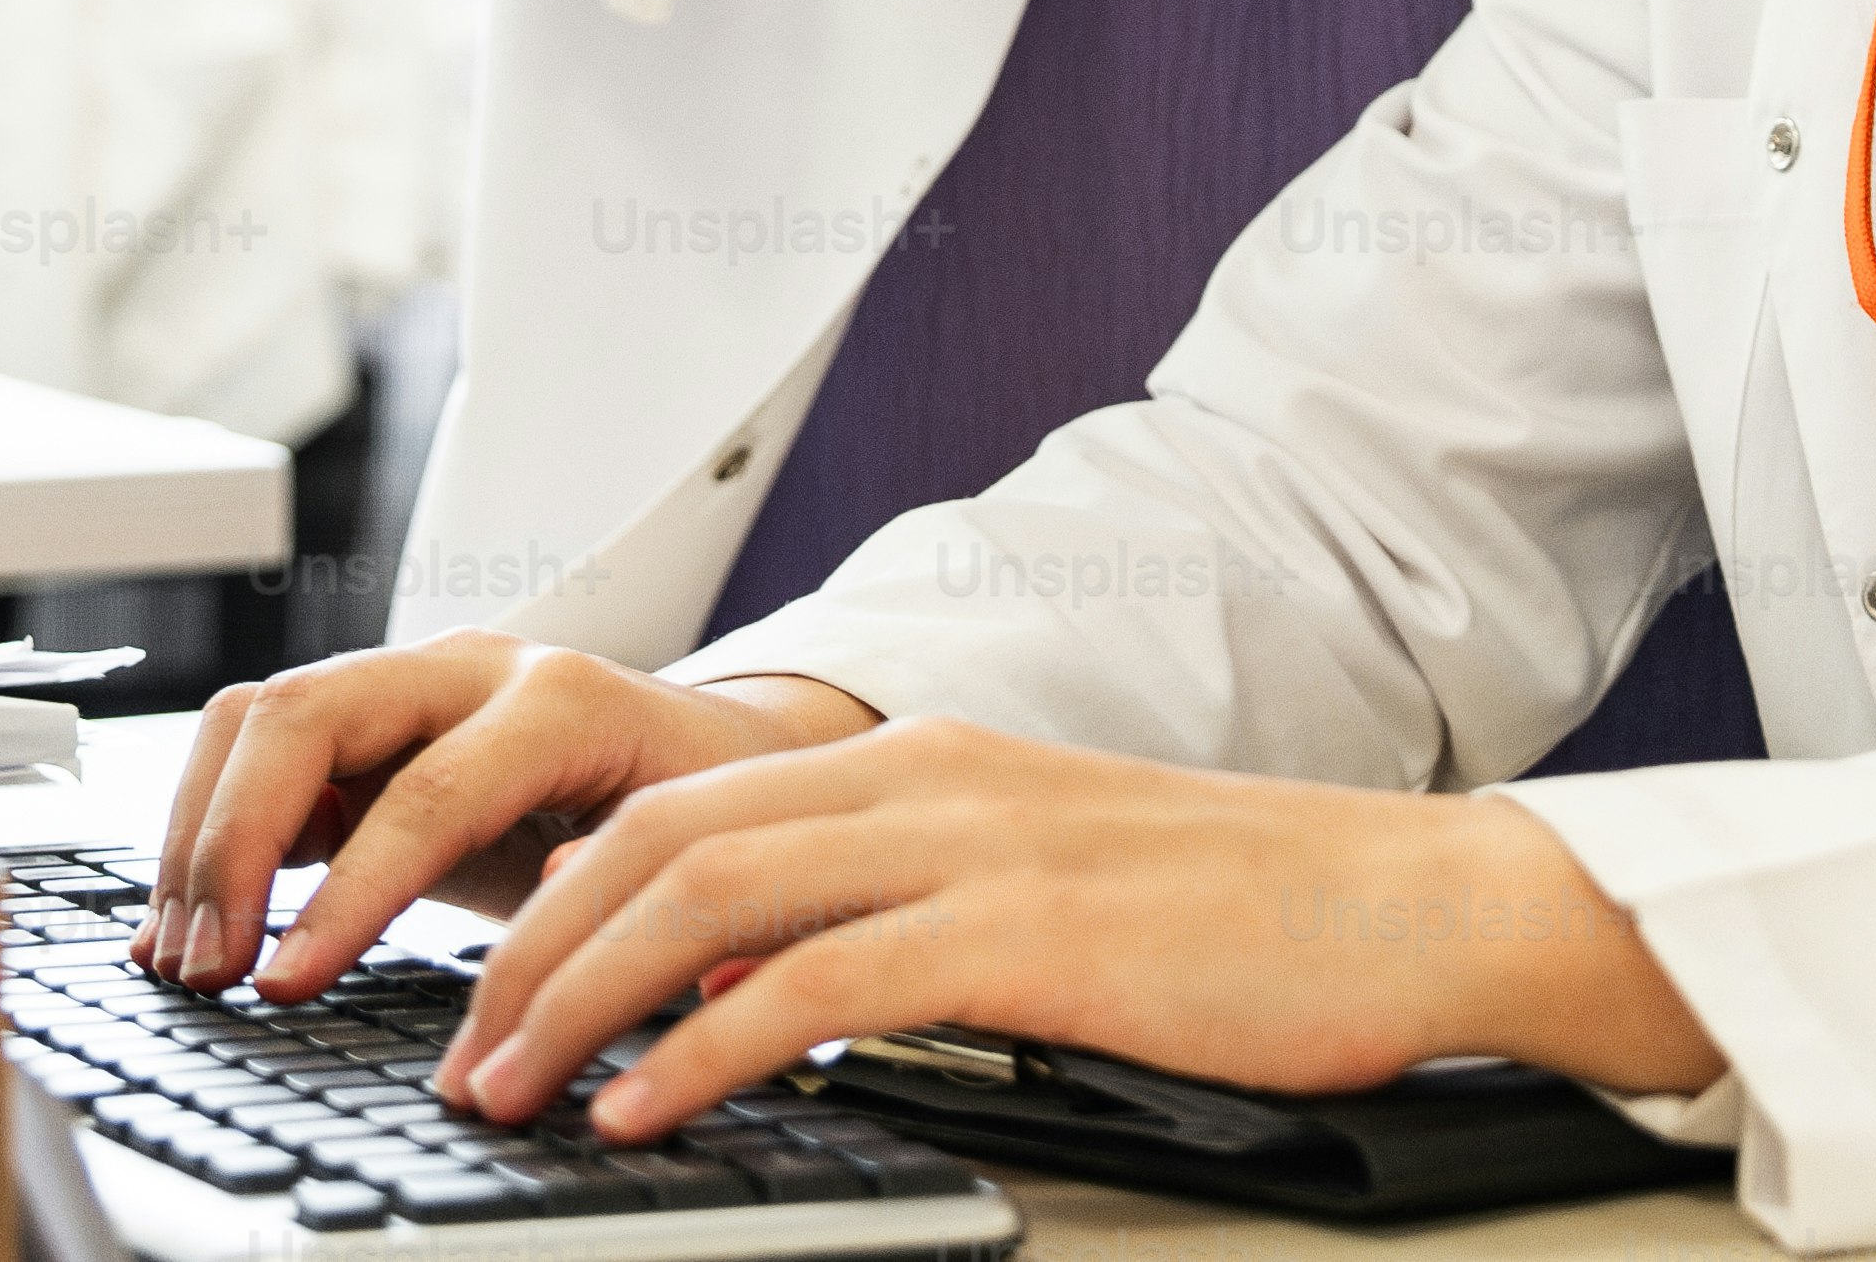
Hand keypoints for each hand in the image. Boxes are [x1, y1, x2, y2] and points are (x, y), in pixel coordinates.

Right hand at [145, 639, 875, 994]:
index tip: (284, 983)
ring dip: (202, 837)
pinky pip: (255, 753)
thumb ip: (610, 899)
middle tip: (211, 967)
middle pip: (303, 714)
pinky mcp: (366, 728)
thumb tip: (540, 960)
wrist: (712, 750)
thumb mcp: (677, 856)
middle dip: (232, 844)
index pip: (424, 791)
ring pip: (258, 717)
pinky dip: (208, 832)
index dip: (346, 895)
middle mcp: (466, 670)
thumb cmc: (700, 807)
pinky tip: (193, 921)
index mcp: (557, 703)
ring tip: (191, 956)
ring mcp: (405, 687)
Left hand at [431, 717, 1719, 1144]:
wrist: (1416, 907)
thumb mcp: (1043, 897)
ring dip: (577, 1001)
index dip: (563, 895)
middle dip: (530, 950)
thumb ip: (902, 922)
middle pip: (661, 839)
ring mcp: (972, 845)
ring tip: (508, 1094)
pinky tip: (643, 1113)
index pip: (686, 805)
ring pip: (706, 896)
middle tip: (459, 1056)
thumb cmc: (1249, 926)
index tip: (490, 991)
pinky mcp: (1020, 934)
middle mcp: (928, 776)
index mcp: (927, 762)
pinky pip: (812, 987)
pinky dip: (700, 1052)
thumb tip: (756, 1001)